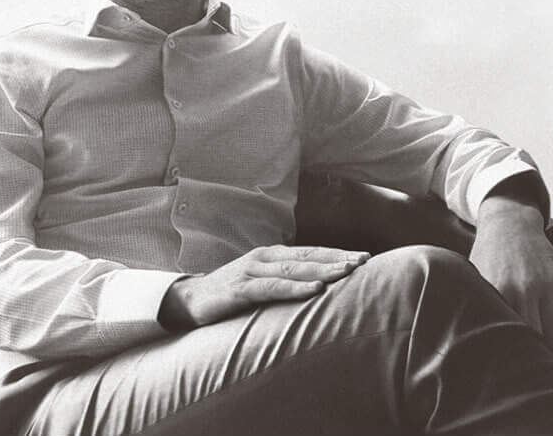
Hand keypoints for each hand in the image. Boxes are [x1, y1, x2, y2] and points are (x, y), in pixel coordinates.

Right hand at [159, 245, 369, 328]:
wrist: (188, 301)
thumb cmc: (229, 293)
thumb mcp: (260, 283)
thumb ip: (283, 280)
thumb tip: (317, 285)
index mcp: (270, 255)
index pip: (310, 252)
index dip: (336, 253)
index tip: (364, 257)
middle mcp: (263, 258)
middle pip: (306, 257)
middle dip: (336, 259)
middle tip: (363, 261)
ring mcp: (250, 271)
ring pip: (293, 269)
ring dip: (322, 270)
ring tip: (347, 272)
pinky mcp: (240, 289)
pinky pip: (272, 287)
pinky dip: (295, 287)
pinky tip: (315, 290)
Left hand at [470, 196, 552, 371]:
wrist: (509, 224)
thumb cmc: (485, 256)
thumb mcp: (473, 276)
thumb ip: (473, 303)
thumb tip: (461, 338)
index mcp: (497, 289)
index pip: (508, 333)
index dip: (510, 356)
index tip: (508, 375)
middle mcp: (524, 289)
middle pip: (535, 338)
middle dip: (534, 361)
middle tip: (529, 380)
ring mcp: (547, 286)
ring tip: (550, 376)